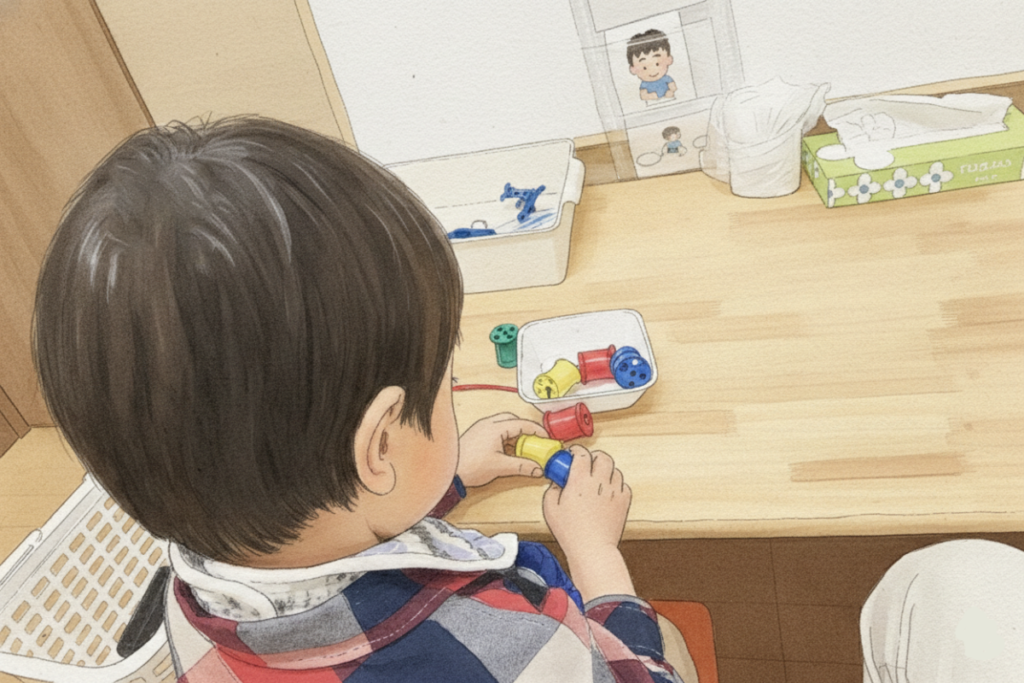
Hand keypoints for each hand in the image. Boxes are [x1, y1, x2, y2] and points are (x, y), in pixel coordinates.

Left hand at [457, 413, 547, 487]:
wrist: (450, 474)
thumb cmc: (471, 466)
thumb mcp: (500, 467)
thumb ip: (522, 466)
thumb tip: (538, 469)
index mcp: (495, 427)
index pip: (522, 424)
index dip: (537, 430)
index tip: (547, 438)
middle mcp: (488, 424)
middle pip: (512, 420)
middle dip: (526, 429)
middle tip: (535, 440)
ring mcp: (481, 429)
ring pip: (504, 425)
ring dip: (515, 435)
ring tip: (524, 448)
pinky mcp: (477, 436)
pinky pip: (496, 432)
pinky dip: (506, 439)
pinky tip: (509, 452)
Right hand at [542, 446, 630, 561]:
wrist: (593, 549)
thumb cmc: (571, 533)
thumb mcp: (550, 508)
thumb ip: (552, 490)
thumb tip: (556, 482)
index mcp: (580, 480)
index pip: (581, 453)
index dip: (575, 451)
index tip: (571, 455)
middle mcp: (600, 482)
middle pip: (603, 456)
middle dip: (594, 457)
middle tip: (587, 464)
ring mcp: (614, 491)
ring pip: (615, 470)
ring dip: (606, 471)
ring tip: (598, 480)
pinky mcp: (624, 502)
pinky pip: (623, 485)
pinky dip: (616, 485)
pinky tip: (608, 492)